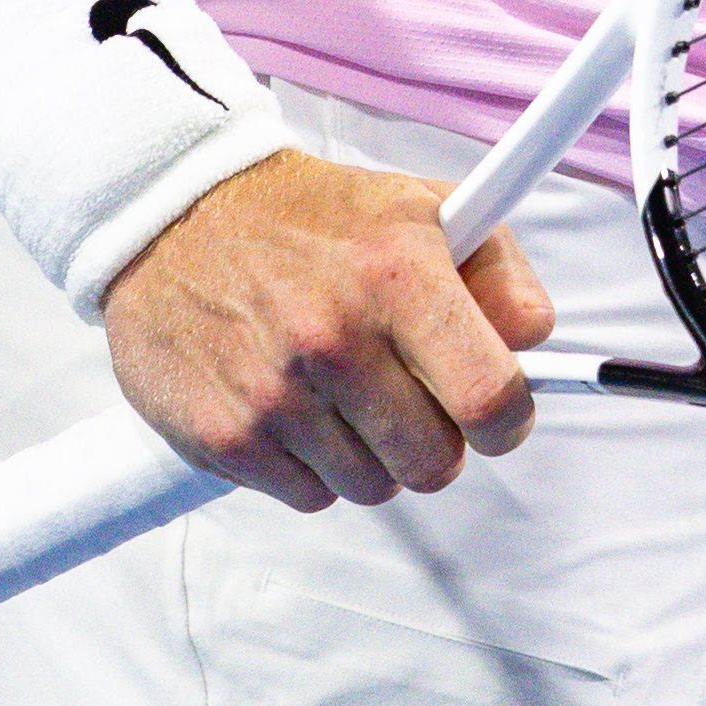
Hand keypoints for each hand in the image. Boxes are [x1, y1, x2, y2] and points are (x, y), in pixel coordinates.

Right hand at [97, 149, 549, 510]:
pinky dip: (310, 465)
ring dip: (369, 453)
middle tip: (408, 397)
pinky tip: (292, 405)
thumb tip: (534, 337)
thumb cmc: (308, 218)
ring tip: (340, 391)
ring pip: (374, 487)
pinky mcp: (226, 437)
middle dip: (434, 439)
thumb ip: (495, 267)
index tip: (495, 413)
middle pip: (434, 462)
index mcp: (396, 272)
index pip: (491, 397)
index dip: (507, 419)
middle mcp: (334, 336)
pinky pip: (309, 497)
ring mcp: (275, 394)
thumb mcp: (417, 208)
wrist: (170, 216)